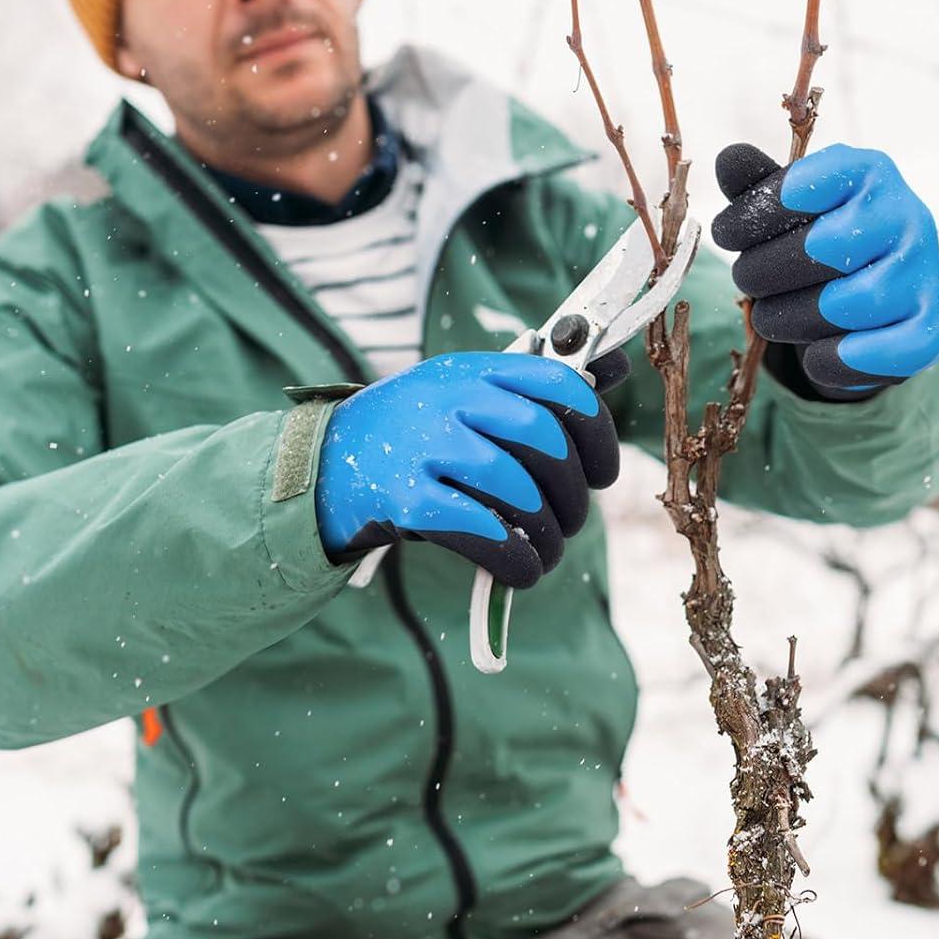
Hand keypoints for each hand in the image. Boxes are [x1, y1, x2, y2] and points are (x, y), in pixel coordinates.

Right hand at [314, 349, 627, 587]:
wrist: (321, 467)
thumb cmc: (414, 434)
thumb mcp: (467, 393)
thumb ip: (536, 385)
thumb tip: (617, 367)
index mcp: (473, 369)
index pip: (559, 383)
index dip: (597, 431)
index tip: (601, 473)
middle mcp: (449, 399)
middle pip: (542, 438)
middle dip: (571, 491)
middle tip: (569, 521)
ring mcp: (423, 446)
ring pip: (515, 487)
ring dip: (546, 531)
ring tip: (547, 551)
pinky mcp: (403, 498)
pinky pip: (478, 530)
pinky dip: (512, 558)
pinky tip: (522, 571)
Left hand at [710, 142, 938, 399]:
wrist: (879, 295)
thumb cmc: (822, 238)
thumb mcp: (789, 208)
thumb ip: (759, 186)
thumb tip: (728, 159)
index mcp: (869, 172)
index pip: (800, 188)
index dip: (753, 216)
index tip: (727, 234)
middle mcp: (908, 214)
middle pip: (820, 250)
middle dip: (762, 272)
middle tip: (747, 280)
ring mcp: (926, 271)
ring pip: (846, 304)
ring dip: (789, 318)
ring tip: (771, 317)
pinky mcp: (930, 326)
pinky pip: (882, 352)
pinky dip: (835, 360)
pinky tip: (813, 356)